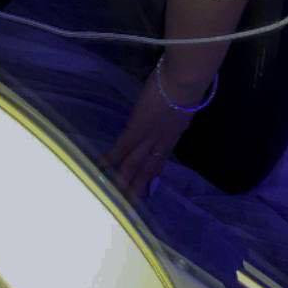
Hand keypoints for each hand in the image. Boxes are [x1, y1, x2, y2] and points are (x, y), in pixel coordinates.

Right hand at [97, 63, 204, 205]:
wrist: (186, 79)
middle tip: (127, 208)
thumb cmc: (189, 81)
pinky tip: (98, 170)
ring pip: (134, 164)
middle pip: (147, 168)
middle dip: (137, 187)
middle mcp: (162, 140)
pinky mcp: (136, 129)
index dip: (153, 174)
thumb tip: (174, 107)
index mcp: (175, 132)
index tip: (147, 189)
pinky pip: (121, 149)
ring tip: (111, 200)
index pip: (161, 158)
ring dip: (122, 181)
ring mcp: (148, 136)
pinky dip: (109, 161)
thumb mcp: (185, 99)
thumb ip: (177, 109)